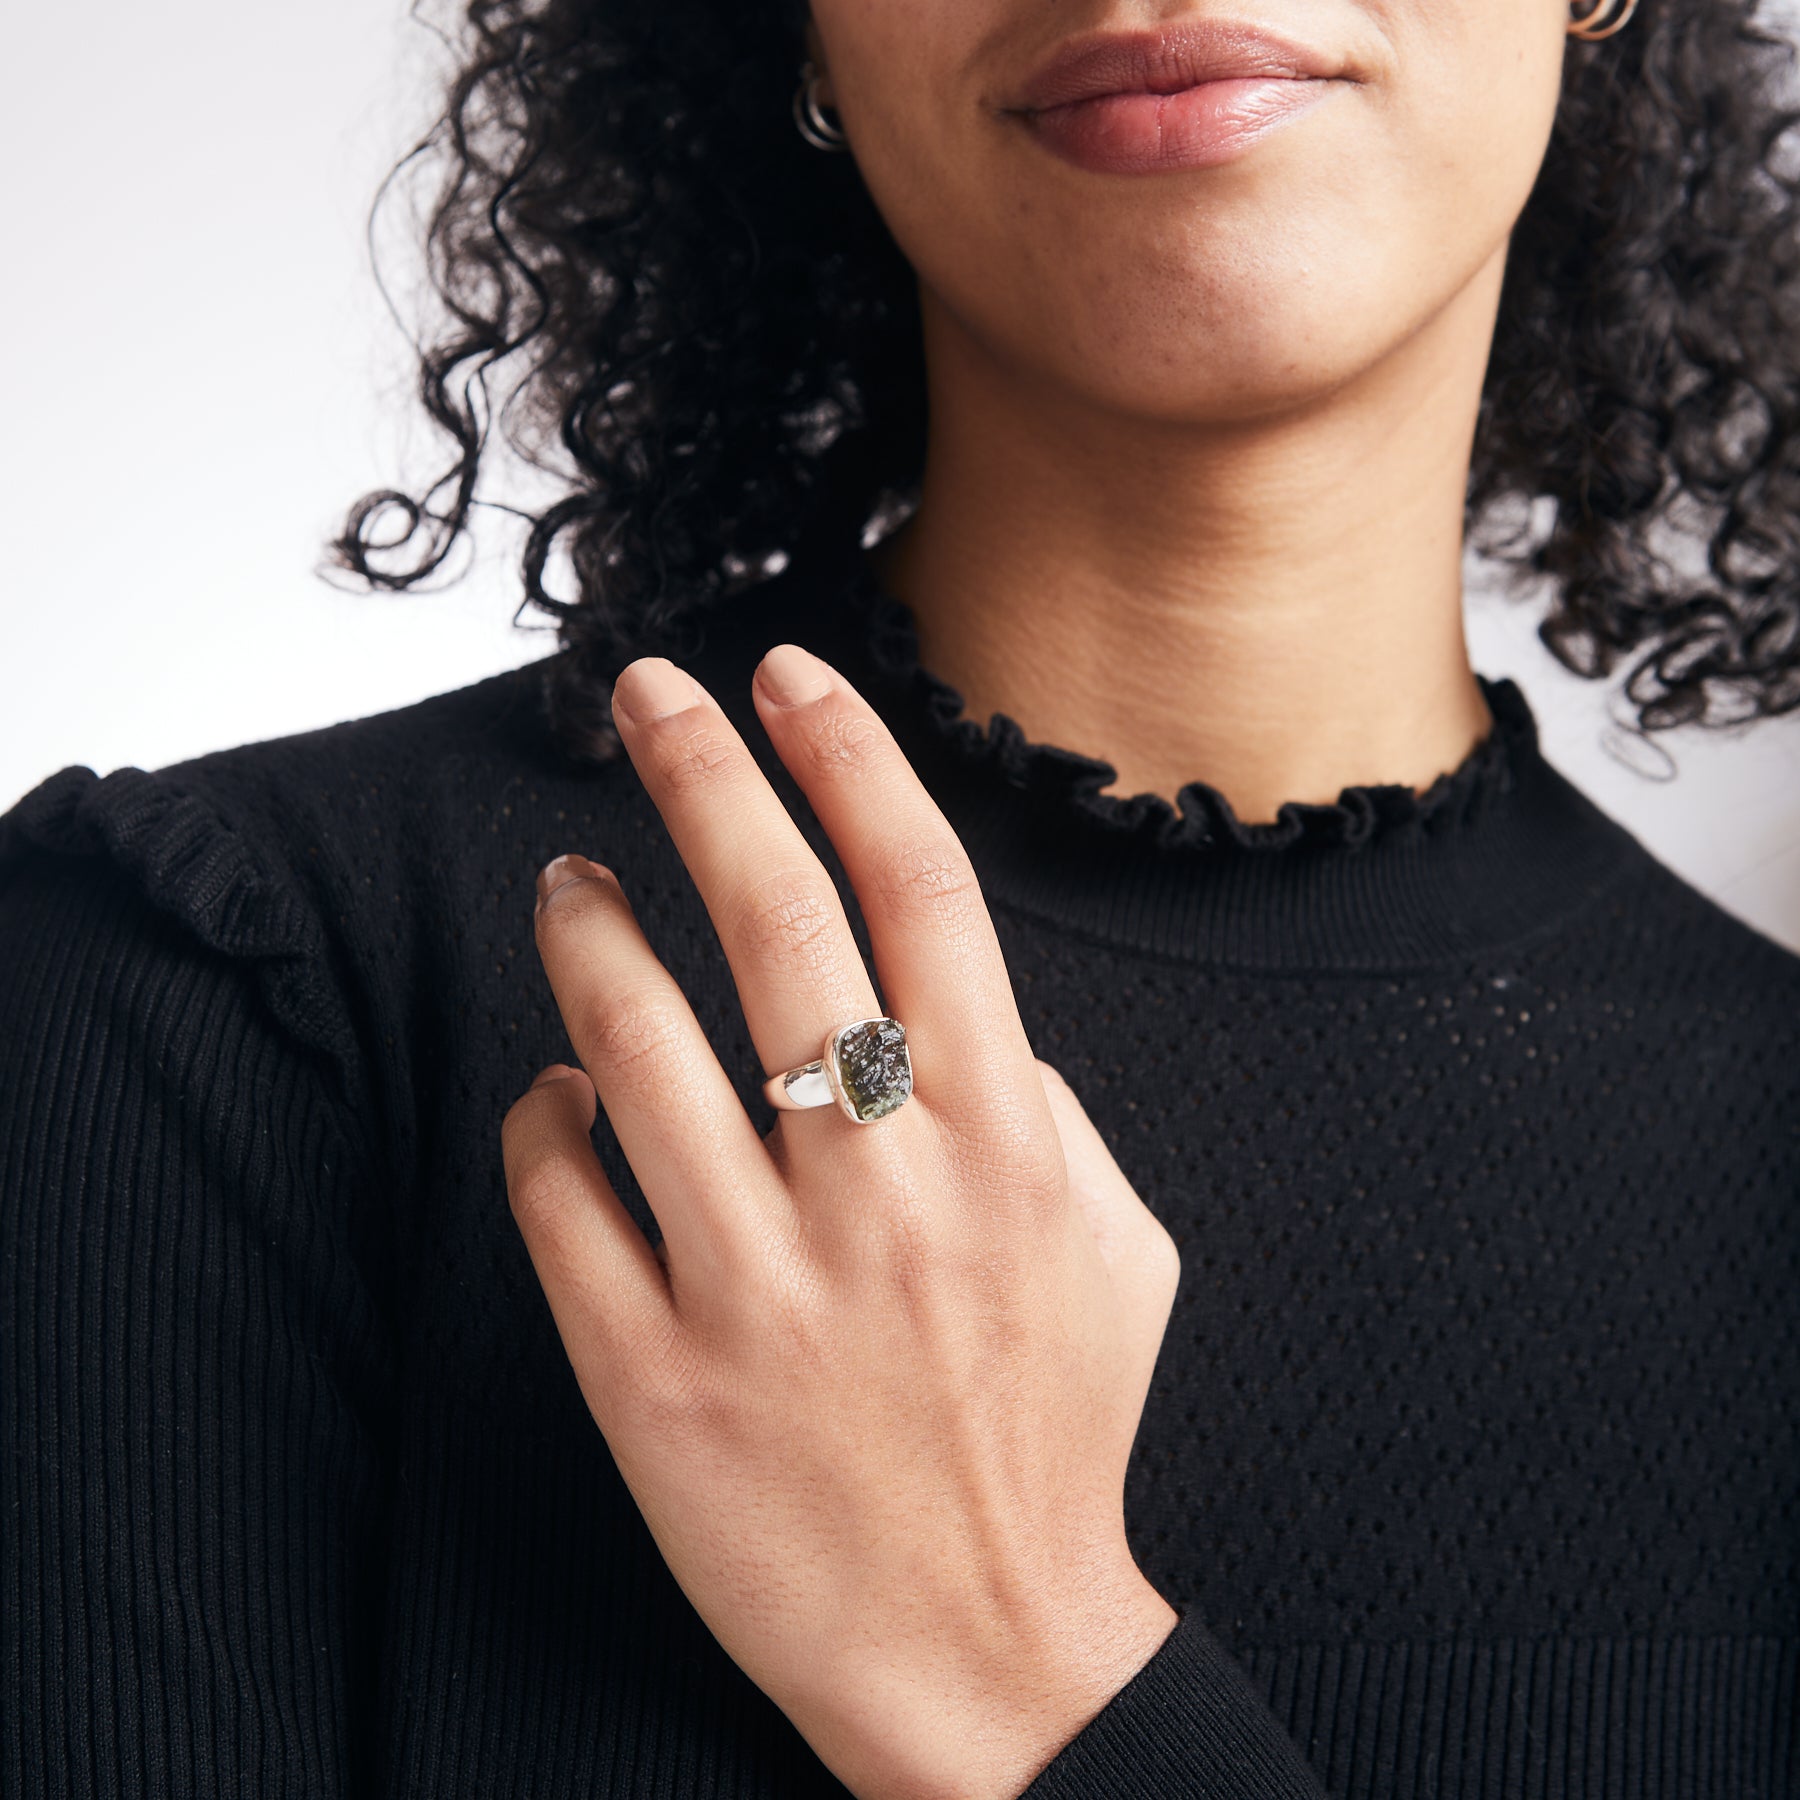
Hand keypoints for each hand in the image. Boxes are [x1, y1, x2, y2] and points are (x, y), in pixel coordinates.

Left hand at [501, 644, 1180, 1799]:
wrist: (991, 1657)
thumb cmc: (1055, 1438)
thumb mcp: (1121, 1252)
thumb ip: (1048, 1110)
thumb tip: (951, 1015)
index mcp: (1000, 1142)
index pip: (922, 891)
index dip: (850, 759)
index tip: (789, 677)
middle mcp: (882, 1188)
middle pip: (776, 922)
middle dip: (702, 774)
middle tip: (644, 697)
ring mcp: (760, 1282)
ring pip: (635, 1043)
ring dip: (587, 934)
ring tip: (566, 881)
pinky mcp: (654, 1377)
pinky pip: (559, 1199)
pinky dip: (541, 1119)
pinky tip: (554, 1092)